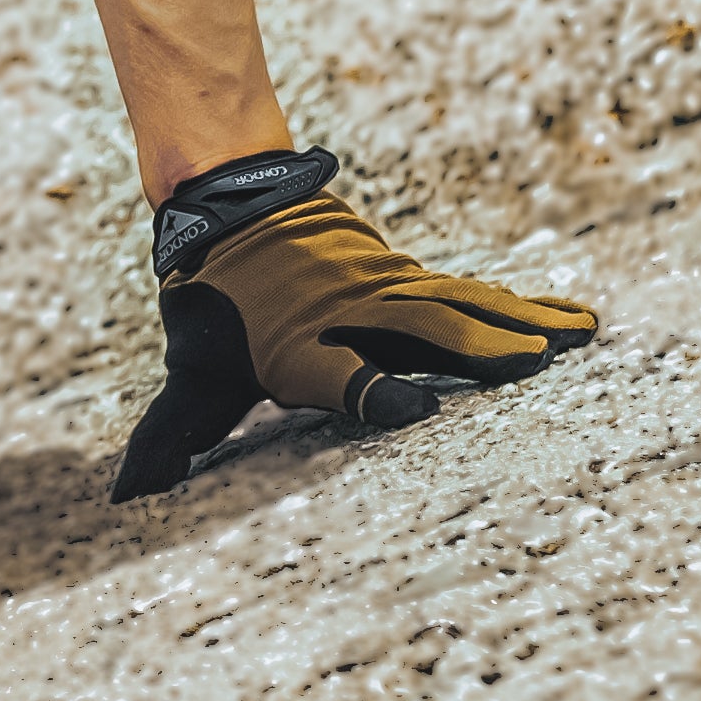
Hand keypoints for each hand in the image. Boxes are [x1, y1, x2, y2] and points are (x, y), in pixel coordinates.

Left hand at [110, 150, 594, 501]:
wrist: (230, 204)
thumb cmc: (213, 308)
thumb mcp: (189, 380)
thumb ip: (168, 439)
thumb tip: (124, 496)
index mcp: (294, 349)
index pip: (334, 375)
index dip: (368, 394)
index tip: (410, 410)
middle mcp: (347, 313)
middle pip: (417, 329)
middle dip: (469, 347)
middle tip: (527, 365)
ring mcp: (384, 289)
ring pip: (458, 305)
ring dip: (517, 323)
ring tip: (577, 338)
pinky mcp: (411, 277)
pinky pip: (472, 293)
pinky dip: (526, 306)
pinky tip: (574, 319)